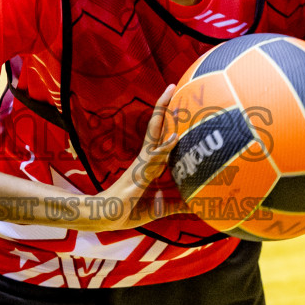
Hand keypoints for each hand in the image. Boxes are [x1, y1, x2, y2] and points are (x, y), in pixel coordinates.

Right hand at [86, 85, 186, 228]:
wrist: (108, 218)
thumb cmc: (131, 210)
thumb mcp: (160, 207)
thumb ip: (177, 204)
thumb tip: (196, 205)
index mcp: (150, 162)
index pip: (160, 135)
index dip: (167, 119)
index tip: (177, 102)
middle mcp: (146, 158)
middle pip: (156, 126)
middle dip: (163, 107)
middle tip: (172, 86)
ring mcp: (142, 164)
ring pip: (154, 134)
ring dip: (163, 116)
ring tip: (173, 98)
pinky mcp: (139, 174)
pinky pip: (154, 158)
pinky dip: (165, 148)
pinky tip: (175, 138)